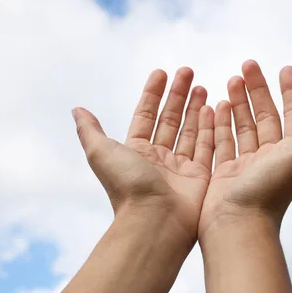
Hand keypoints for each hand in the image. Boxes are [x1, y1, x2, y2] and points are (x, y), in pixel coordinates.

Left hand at [73, 67, 213, 245]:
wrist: (155, 221)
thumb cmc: (128, 186)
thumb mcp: (101, 153)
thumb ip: (90, 131)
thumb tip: (77, 110)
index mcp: (136, 151)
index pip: (145, 115)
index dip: (153, 93)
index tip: (162, 72)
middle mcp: (158, 158)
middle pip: (170, 119)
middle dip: (178, 95)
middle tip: (189, 72)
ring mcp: (181, 167)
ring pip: (190, 131)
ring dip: (195, 108)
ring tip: (202, 87)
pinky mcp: (200, 176)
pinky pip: (207, 146)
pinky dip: (210, 128)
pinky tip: (214, 108)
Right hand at [199, 60, 291, 235]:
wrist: (238, 224)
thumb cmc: (272, 190)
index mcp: (291, 151)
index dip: (291, 91)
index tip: (284, 68)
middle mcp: (271, 157)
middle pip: (266, 116)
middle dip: (257, 90)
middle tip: (246, 65)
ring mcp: (246, 165)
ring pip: (244, 127)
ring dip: (238, 103)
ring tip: (230, 80)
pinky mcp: (225, 172)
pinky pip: (223, 141)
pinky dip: (219, 123)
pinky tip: (213, 107)